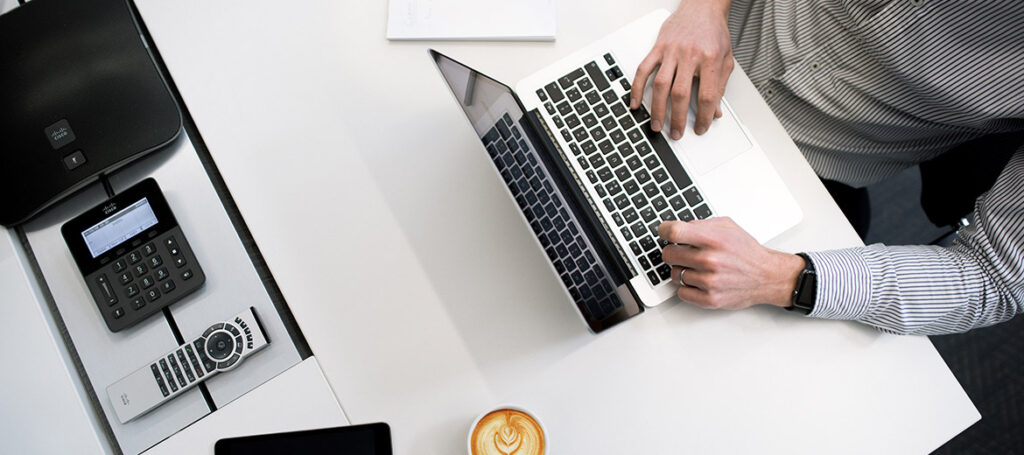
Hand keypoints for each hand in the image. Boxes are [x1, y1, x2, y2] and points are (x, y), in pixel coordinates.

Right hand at [631, 0, 733, 138]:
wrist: (702, 7)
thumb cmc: (714, 32)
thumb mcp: (725, 59)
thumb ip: (720, 86)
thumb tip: (716, 111)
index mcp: (710, 59)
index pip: (707, 95)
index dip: (704, 116)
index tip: (701, 128)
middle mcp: (689, 55)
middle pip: (681, 94)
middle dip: (677, 118)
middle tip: (676, 133)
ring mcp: (671, 51)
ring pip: (661, 85)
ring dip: (657, 108)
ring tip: (657, 124)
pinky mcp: (658, 47)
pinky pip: (643, 69)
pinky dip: (638, 87)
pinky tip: (636, 102)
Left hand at [658, 218, 803, 309]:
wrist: (767, 276)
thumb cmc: (747, 252)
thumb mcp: (728, 227)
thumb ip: (701, 224)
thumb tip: (678, 227)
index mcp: (713, 239)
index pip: (674, 232)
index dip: (664, 230)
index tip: (664, 232)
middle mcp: (710, 260)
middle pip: (668, 254)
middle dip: (673, 251)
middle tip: (683, 252)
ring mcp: (709, 282)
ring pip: (674, 274)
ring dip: (682, 270)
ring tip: (697, 267)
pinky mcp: (710, 299)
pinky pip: (681, 292)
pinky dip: (687, 287)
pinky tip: (698, 281)